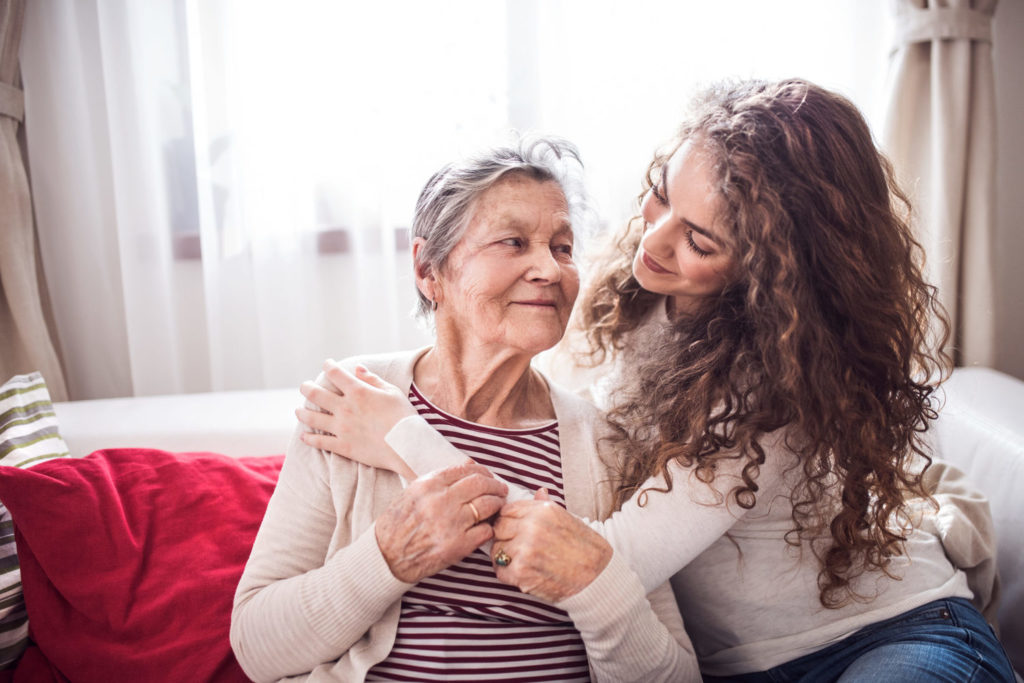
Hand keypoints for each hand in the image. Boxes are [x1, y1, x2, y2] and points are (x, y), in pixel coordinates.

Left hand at [296, 361, 417, 476]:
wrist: (407, 445)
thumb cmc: (404, 417)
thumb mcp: (392, 392)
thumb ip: (372, 380)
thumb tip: (357, 369)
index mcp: (358, 392)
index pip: (336, 374)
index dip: (328, 366)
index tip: (326, 364)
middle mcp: (345, 408)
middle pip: (316, 394)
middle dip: (306, 388)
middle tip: (304, 386)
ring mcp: (342, 428)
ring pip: (312, 418)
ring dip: (302, 413)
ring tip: (298, 411)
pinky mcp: (343, 446)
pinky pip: (320, 442)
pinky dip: (309, 439)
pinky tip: (304, 436)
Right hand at [376, 461, 507, 583]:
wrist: (386, 555)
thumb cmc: (398, 523)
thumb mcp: (413, 492)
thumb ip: (440, 479)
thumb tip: (469, 465)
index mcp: (429, 485)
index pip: (466, 470)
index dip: (483, 471)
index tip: (488, 476)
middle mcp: (441, 501)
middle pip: (481, 484)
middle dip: (495, 485)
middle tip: (501, 489)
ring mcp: (451, 524)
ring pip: (487, 505)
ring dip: (497, 504)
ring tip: (498, 505)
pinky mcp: (458, 546)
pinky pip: (485, 531)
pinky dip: (488, 528)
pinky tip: (485, 527)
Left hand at [491, 489, 611, 602]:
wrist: (598, 576)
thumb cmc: (584, 547)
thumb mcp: (567, 518)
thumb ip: (545, 506)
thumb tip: (538, 491)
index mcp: (543, 510)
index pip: (507, 510)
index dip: (508, 521)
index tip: (514, 530)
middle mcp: (532, 526)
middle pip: (498, 528)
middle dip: (504, 538)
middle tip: (517, 547)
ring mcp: (525, 549)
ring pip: (497, 550)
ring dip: (505, 557)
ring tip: (521, 561)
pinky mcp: (521, 572)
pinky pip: (500, 570)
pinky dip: (507, 574)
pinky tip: (522, 573)